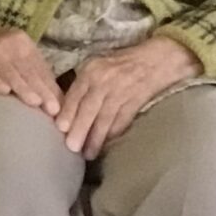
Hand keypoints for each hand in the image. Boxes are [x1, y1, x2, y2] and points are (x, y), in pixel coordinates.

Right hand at [0, 18, 61, 113]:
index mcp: (24, 44)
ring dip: (24, 88)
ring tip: (35, 102)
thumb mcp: (15, 52)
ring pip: (11, 73)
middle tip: (54, 109)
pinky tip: (3, 92)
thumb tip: (55, 97)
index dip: (52, 88)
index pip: (41, 69)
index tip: (62, 107)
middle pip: (29, 72)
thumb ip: (32, 70)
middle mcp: (10, 46)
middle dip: (43, 91)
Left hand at [54, 37, 200, 158]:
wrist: (155, 60)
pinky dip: (113, 134)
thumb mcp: (95, 66)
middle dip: (80, 129)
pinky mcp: (136, 103)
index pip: (76, 94)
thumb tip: (61, 110)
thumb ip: (80, 85)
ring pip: (106, 118)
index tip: (60, 128)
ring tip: (88, 154)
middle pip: (90, 108)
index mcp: (91, 71)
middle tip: (71, 147)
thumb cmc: (118, 64)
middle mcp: (105, 81)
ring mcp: (122, 92)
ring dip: (96, 138)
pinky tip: (105, 146)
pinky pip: (122, 121)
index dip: (68, 112)